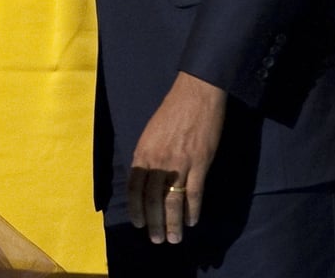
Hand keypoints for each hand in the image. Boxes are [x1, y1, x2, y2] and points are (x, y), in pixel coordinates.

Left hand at [127, 72, 225, 244]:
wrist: (196, 94)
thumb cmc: (172, 109)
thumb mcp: (151, 131)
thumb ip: (148, 155)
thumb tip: (145, 177)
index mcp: (144, 151)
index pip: (134, 186)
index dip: (135, 208)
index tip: (138, 224)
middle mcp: (159, 160)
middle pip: (153, 198)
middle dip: (154, 222)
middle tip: (157, 240)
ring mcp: (180, 163)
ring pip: (174, 200)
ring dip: (173, 223)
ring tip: (173, 239)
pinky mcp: (200, 163)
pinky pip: (195, 193)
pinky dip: (193, 210)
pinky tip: (191, 221)